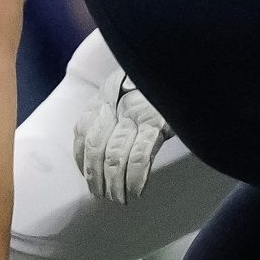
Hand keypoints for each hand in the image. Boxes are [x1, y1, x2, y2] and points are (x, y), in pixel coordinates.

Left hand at [68, 30, 169, 203]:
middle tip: (104, 196)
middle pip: (96, 149)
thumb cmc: (155, 83)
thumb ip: (113, 110)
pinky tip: (137, 191)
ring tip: (119, 198)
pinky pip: (140, 157)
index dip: (82, 161)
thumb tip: (99, 145)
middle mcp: (115, 106)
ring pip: (115, 157)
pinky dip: (136, 178)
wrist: (177, 61)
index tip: (89, 178)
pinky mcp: (156, 123)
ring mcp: (136, 115)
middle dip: (97, 179)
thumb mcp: (127, 88)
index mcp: (104, 98)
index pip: (82, 134)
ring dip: (114, 184)